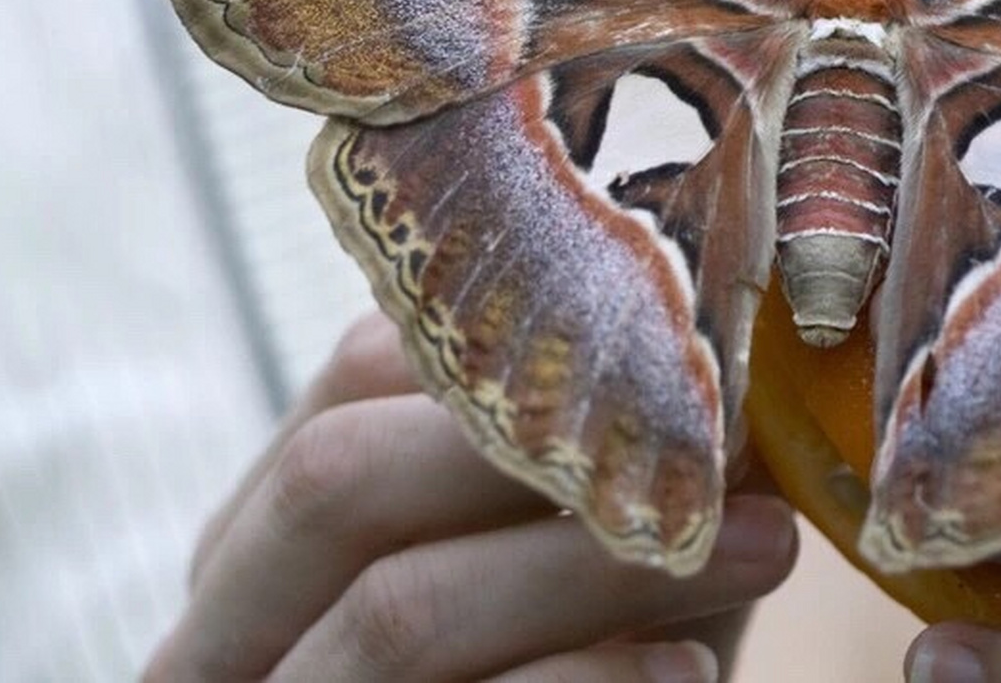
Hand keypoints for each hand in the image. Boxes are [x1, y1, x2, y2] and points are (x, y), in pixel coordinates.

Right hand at [146, 312, 797, 681]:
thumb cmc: (586, 665)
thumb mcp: (587, 556)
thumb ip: (614, 462)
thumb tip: (722, 349)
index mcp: (276, 524)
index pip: (354, 371)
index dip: (513, 352)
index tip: (681, 353)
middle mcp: (235, 611)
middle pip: (336, 478)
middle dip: (539, 452)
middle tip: (714, 445)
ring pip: (402, 609)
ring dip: (597, 569)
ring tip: (765, 547)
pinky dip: (587, 681)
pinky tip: (689, 669)